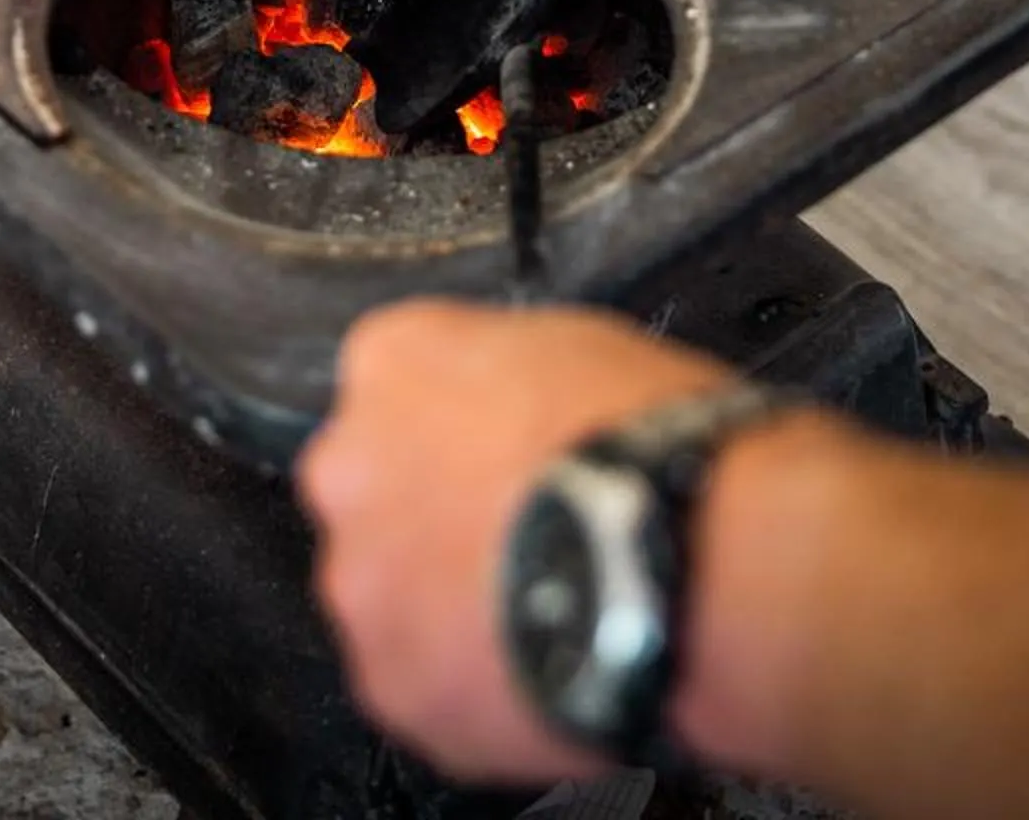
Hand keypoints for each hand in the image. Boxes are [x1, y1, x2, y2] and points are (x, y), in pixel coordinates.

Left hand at [295, 299, 739, 784]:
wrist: (678, 563)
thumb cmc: (654, 446)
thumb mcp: (585, 342)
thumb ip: (505, 368)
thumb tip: (513, 402)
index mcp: (397, 362)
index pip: (400, 381)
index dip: (464, 424)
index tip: (506, 448)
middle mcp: (351, 469)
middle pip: (377, 491)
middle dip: (436, 513)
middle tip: (524, 532)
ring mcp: (364, 585)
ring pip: (391, 593)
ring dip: (446, 600)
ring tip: (546, 609)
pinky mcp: (394, 686)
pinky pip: (422, 682)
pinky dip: (471, 679)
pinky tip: (543, 665)